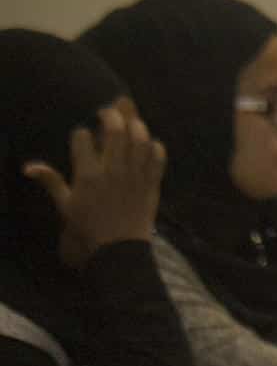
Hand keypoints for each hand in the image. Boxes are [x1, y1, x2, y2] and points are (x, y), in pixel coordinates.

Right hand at [21, 106, 165, 267]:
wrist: (120, 252)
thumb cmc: (88, 231)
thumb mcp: (65, 207)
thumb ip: (52, 183)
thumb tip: (29, 167)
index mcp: (87, 174)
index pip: (82, 138)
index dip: (82, 134)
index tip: (83, 136)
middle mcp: (113, 170)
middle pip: (115, 130)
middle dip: (111, 115)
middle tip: (108, 113)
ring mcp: (135, 176)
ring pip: (140, 139)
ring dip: (136, 124)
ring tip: (130, 121)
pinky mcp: (152, 185)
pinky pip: (158, 159)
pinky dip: (155, 147)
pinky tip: (149, 144)